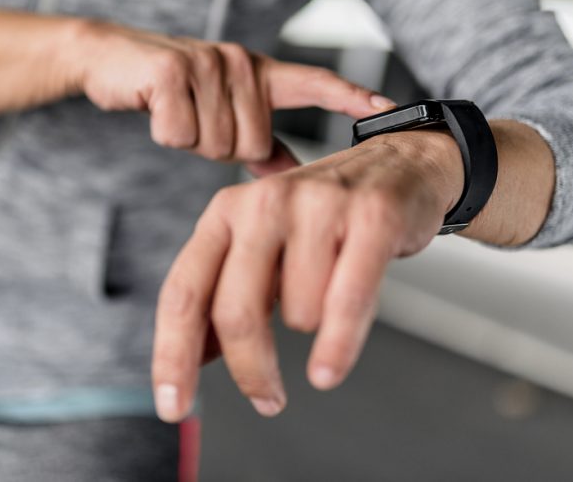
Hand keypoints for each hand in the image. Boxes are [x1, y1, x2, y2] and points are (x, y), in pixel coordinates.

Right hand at [73, 21, 392, 161]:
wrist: (111, 60)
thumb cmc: (169, 93)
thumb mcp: (219, 114)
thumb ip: (258, 144)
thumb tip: (294, 177)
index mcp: (259, 74)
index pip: (315, 83)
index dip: (352, 97)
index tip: (389, 108)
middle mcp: (241, 63)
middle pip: (250, 144)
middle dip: (218, 147)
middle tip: (193, 120)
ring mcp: (209, 63)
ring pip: (215, 144)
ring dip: (189, 141)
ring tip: (175, 112)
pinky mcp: (174, 71)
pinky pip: (181, 134)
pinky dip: (164, 132)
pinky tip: (155, 108)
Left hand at [150, 129, 463, 421]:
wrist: (400, 163)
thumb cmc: (323, 217)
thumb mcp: (261, 246)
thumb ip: (224, 294)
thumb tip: (195, 359)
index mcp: (225, 212)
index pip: (182, 292)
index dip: (173, 356)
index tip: (172, 408)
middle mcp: (263, 202)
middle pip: (236, 312)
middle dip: (251, 371)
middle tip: (267, 399)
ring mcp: (317, 207)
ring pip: (300, 314)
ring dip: (317, 326)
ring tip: (334, 290)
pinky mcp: (371, 218)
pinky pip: (346, 303)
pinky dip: (337, 347)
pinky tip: (326, 371)